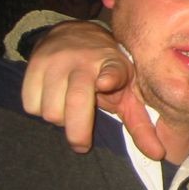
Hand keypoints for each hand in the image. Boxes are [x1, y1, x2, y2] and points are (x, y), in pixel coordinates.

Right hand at [22, 21, 164, 159]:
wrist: (78, 35)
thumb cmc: (109, 73)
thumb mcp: (129, 94)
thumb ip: (141, 126)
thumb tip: (157, 155)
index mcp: (115, 66)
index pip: (113, 72)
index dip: (109, 77)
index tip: (105, 83)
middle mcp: (86, 60)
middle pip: (75, 102)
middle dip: (78, 132)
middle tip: (82, 144)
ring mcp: (57, 60)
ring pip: (51, 110)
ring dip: (59, 118)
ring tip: (70, 107)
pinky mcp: (34, 63)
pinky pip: (31, 105)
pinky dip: (40, 110)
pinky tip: (53, 99)